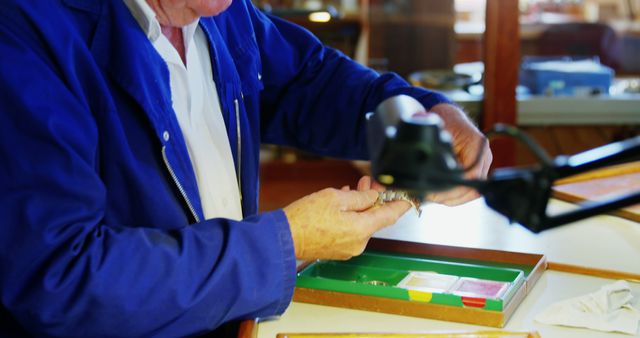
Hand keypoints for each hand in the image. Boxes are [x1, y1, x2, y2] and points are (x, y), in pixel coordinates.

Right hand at [284, 177, 409, 260]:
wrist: (283, 240)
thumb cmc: (306, 218)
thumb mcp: (335, 198)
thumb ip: (360, 197)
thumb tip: (373, 197)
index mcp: (362, 229)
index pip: (389, 216)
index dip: (400, 205)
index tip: (408, 197)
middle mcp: (359, 243)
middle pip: (374, 218)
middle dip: (372, 199)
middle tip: (367, 182)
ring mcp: (348, 249)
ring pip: (361, 224)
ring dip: (359, 207)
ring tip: (350, 189)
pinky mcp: (337, 250)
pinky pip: (350, 231)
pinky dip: (349, 217)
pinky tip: (341, 204)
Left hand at [427, 103, 492, 205]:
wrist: (449, 114)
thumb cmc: (442, 119)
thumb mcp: (435, 131)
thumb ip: (433, 149)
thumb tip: (424, 164)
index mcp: (476, 144)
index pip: (470, 176)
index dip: (452, 189)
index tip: (435, 194)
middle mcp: (483, 155)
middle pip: (472, 188)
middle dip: (451, 197)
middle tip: (430, 198)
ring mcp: (482, 163)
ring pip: (472, 191)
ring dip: (453, 198)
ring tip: (433, 198)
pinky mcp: (476, 168)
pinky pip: (468, 186)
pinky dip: (455, 193)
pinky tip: (440, 194)